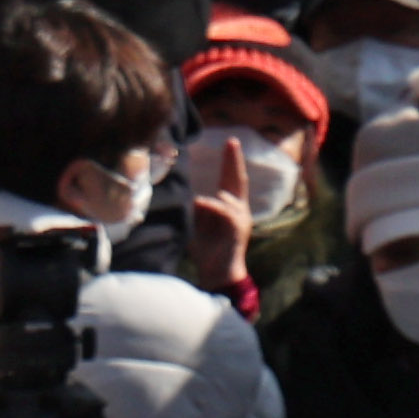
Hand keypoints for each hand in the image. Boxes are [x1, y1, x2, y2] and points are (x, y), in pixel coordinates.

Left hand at [186, 134, 254, 297]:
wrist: (219, 276)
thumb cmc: (206, 251)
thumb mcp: (197, 224)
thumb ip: (193, 207)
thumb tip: (178, 191)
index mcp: (230, 208)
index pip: (231, 180)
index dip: (231, 161)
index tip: (231, 142)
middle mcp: (239, 211)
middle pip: (237, 180)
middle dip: (234, 161)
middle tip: (232, 142)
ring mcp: (240, 220)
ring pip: (224, 199)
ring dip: (205, 199)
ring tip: (191, 201)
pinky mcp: (237, 229)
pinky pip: (221, 211)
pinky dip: (207, 207)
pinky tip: (196, 204)